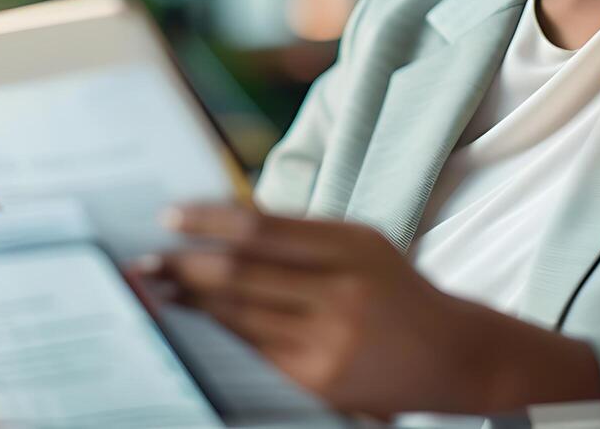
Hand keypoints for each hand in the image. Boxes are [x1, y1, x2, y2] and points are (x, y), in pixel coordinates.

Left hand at [138, 203, 501, 416]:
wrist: (455, 356)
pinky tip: (194, 325)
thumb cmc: (396, 290)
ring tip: (157, 291)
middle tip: (145, 261)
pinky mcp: (320, 383)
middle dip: (183, 267)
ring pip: (239, 316)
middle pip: (240, 274)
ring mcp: (330, 342)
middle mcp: (341, 292)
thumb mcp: (362, 244)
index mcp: (351, 245)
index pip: (260, 227)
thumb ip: (301, 234)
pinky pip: (254, 352)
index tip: (168, 216)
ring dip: (190, 303)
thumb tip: (221, 224)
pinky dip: (219, 335)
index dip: (207, 221)